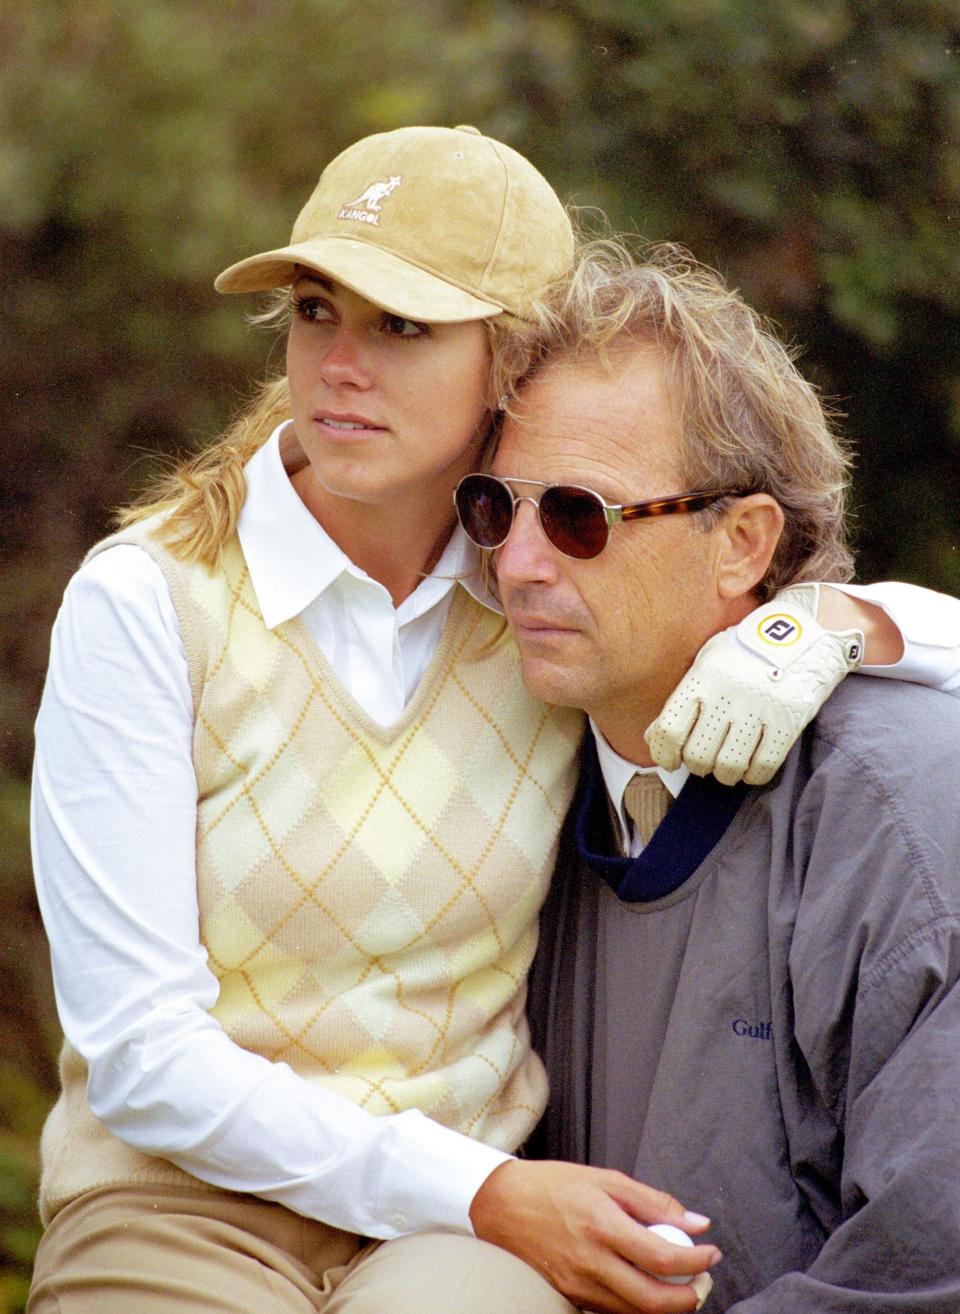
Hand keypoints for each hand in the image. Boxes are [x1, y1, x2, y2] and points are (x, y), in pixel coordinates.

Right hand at [469, 1159, 719, 1313]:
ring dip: (667, 1306)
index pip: (662, 1258)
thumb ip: (653, 1201)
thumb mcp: (605, 1179)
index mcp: (602, 1226)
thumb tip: (696, 1222)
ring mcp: (578, 1286)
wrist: (500, 1205)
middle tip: (702, 1281)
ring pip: (635, 1313)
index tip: (711, 1254)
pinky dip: (637, 1306)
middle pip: (653, 1301)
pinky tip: (644, 1287)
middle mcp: (591, 1262)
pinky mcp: (570, 1297)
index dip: (696, 1261)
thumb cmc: (551, 1186)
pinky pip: (612, 1312)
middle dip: (689, 1298)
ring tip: (679, 1285)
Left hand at [646, 583, 863, 785]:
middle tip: (703, 760)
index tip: (670, 760)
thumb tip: (654, 738)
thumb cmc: (746, 652)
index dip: (664, 754)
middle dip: (697, 765)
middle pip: (698, 755)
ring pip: (729, 767)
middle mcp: (728, 695)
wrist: (804, 633)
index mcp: (703, 677)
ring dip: (724, 774)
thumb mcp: (708, 662)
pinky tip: (750, 767)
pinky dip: (753, 774)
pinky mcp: (787, 722)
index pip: (669, 730)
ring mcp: (759, 709)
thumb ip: (682, 698)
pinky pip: (764, 766)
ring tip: (726, 765)